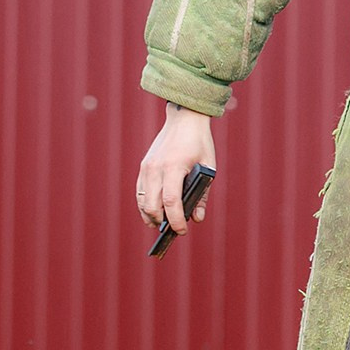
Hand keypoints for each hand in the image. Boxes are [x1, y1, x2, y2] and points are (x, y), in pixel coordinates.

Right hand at [137, 104, 217, 234]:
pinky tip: (155, 212)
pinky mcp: (143, 167)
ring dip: (151, 216)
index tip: (182, 231)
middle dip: (162, 222)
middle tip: (174, 228)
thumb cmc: (199, 144)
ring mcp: (146, 167)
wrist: (184, 119)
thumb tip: (197, 218)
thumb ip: (202, 195)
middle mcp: (156, 168)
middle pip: (152, 206)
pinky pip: (140, 192)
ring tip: (164, 223)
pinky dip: (146, 205)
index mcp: (174, 167)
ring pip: (143, 201)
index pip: (171, 202)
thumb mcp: (208, 168)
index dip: (176, 221)